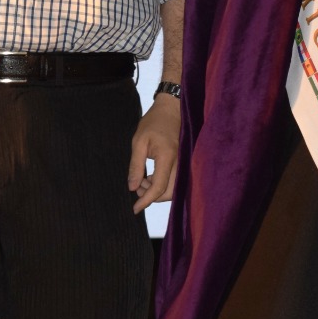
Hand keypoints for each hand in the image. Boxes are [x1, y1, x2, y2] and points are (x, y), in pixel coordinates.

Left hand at [127, 93, 179, 212]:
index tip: (135, 208)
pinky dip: (163, 185)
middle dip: (151, 195)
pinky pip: (176, 182)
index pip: (159, 187)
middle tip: (137, 185)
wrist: (172, 110)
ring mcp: (184, 164)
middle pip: (168, 193)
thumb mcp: (138, 142)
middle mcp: (180, 163)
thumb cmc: (154, 123)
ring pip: (173, 189)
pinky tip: (151, 176)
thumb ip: (135, 166)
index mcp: (167, 157)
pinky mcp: (184, 164)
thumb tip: (132, 187)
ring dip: (157, 190)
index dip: (146, 200)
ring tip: (143, 178)